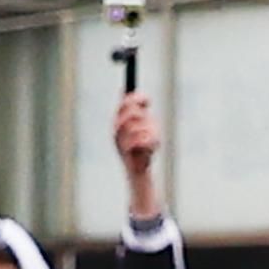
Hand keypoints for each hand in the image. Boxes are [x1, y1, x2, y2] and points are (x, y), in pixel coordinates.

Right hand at [113, 86, 161, 206]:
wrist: (138, 172)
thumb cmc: (141, 150)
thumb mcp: (143, 128)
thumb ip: (140, 113)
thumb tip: (140, 96)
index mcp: (119, 123)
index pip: (125, 103)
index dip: (137, 99)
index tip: (149, 101)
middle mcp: (117, 130)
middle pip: (132, 112)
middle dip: (144, 116)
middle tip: (150, 123)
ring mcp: (120, 140)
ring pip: (139, 126)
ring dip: (151, 132)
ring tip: (152, 140)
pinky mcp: (127, 152)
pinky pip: (142, 141)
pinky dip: (150, 143)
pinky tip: (152, 149)